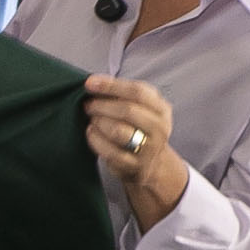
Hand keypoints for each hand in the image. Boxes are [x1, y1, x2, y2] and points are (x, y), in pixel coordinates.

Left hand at [81, 74, 176, 188]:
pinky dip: (95, 139)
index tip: (89, 83)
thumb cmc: (138, 128)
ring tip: (92, 119)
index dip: (111, 85)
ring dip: (98, 122)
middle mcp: (159, 128)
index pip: (138, 92)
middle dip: (101, 105)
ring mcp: (149, 148)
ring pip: (118, 131)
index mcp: (161, 109)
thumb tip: (92, 83)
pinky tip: (91, 132)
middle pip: (128, 110)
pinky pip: (110, 151)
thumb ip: (121, 95)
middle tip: (88, 105)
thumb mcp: (139, 108)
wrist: (152, 163)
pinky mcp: (135, 166)